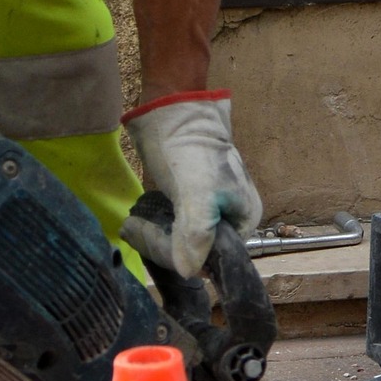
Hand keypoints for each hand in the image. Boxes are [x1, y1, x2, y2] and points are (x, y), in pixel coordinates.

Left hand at [118, 91, 261, 278]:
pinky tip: (139, 221)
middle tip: (136, 230)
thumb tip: (188, 271)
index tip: (157, 242)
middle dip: (165, 245)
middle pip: (198, 250)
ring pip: (182, 239)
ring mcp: (210, 207)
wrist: (173, 109)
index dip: (185, 256)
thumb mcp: (197, 194)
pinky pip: (173, 225)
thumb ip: (197, 234)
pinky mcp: (189, 199)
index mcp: (246, 218)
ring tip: (134, 226)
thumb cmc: (189, 150)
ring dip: (156, 237)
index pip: (215, 257)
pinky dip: (155, 227)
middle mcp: (231, 216)